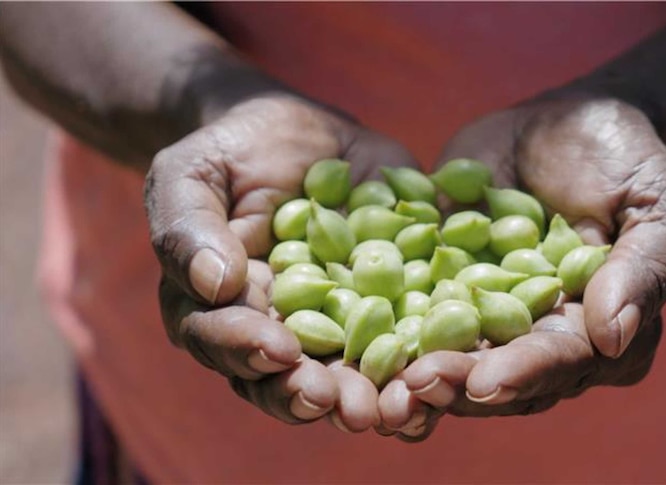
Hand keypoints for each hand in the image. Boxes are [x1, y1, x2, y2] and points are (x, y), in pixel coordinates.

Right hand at [146, 95, 415, 430]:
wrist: (297, 134)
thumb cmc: (229, 154)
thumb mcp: (190, 176)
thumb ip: (189, 230)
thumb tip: (217, 284)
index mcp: (223, 308)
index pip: (226, 340)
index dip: (248, 350)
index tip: (279, 350)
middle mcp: (278, 329)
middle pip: (287, 377)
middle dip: (314, 393)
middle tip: (341, 405)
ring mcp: (335, 322)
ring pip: (346, 374)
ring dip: (369, 396)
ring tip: (391, 409)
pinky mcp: (385, 304)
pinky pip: (402, 341)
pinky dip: (419, 364)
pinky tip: (439, 377)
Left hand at [378, 93, 665, 439]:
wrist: (573, 122)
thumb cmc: (630, 163)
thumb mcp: (661, 207)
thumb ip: (644, 270)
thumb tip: (613, 337)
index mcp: (598, 331)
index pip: (562, 361)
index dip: (524, 372)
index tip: (486, 382)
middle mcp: (540, 336)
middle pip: (500, 373)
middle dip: (458, 384)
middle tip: (417, 387)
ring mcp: (489, 314)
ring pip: (453, 355)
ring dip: (416, 372)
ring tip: (382, 382)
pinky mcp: (445, 283)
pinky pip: (411, 312)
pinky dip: (384, 331)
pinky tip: (354, 346)